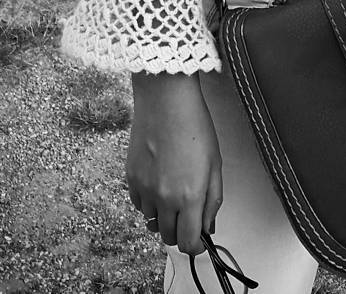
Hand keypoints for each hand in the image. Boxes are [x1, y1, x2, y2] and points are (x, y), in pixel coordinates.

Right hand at [127, 72, 221, 257]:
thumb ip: (213, 200)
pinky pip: (139, 204)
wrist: (166, 100)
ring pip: (152, 222)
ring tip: (173, 190)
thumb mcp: (215, 163)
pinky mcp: (130, 179)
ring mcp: (145, 190)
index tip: (198, 238)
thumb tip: (208, 226)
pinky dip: (148, 201)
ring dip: (163, 215)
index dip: (195, 245)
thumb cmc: (195, 126)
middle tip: (188, 214)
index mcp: (190, 196)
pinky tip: (158, 180)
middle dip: (180, 232)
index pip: (188, 242)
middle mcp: (165, 199)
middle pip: (168, 237)